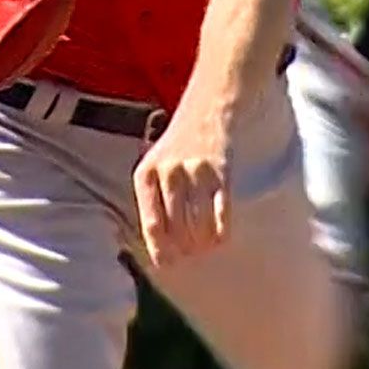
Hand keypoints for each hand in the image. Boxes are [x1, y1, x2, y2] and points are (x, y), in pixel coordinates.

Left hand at [132, 93, 232, 267]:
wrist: (210, 104)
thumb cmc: (179, 143)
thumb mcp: (155, 165)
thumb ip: (154, 200)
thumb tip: (161, 248)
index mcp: (146, 174)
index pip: (151, 224)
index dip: (161, 250)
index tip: (168, 264)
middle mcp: (168, 172)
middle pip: (176, 229)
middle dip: (184, 249)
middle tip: (191, 255)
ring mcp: (196, 171)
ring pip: (199, 225)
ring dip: (203, 243)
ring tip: (205, 246)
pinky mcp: (222, 171)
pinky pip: (222, 214)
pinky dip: (221, 231)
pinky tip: (221, 236)